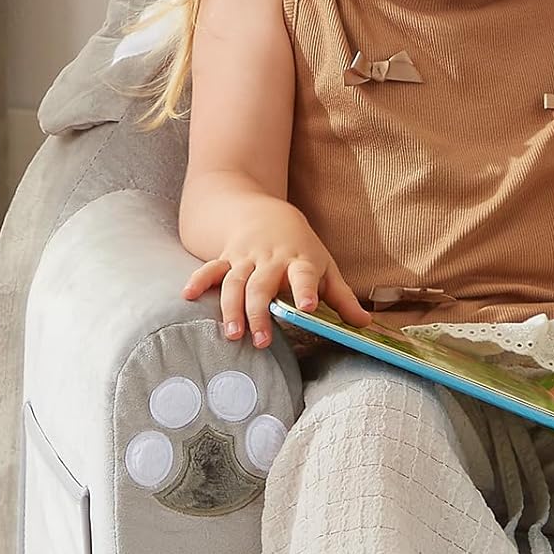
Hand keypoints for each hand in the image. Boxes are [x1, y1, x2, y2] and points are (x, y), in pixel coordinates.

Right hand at [180, 199, 371, 346]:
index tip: (308, 307)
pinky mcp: (226, 258)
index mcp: (300, 261)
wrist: (263, 212)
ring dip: (231, 307)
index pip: (304, 275)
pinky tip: (188, 295)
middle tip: (262, 340)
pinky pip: (211, 269)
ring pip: (235, 282)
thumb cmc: (300, 247)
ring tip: (232, 333)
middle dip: (261, 312)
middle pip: (263, 286)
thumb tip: (365, 325)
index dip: (306, 290)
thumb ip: (342, 298)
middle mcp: (271, 259)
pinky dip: (199, 280)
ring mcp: (246, 258)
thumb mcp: (325, 267)